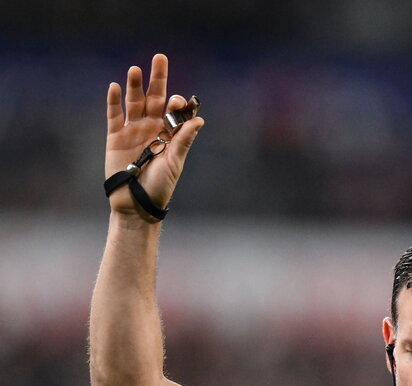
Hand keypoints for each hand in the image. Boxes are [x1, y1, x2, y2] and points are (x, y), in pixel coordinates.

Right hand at [106, 53, 203, 220]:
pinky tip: (115, 87)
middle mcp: (151, 128)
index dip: (176, 103)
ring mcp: (132, 131)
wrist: (136, 204)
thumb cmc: (159, 187)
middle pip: (154, 98)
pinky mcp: (115, 137)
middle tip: (160, 58)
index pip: (172, 111)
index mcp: (168, 135)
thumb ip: (184, 141)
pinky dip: (114, 102)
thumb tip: (199, 120)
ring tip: (136, 69)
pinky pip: (114, 115)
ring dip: (135, 86)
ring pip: (134, 103)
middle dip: (157, 79)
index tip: (178, 101)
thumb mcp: (174, 163)